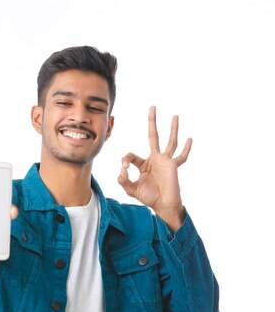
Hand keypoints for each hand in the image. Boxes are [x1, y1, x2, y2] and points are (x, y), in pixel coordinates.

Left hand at [118, 106, 191, 230]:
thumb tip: (121, 169)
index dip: (125, 160)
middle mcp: (155, 159)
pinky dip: (186, 149)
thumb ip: (123, 180)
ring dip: (173, 129)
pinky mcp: (173, 166)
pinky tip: (190, 139)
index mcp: (143, 164)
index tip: (124, 168)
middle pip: (153, 136)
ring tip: (175, 116)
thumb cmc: (149, 197)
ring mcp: (165, 161)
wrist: (163, 204)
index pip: (131, 155)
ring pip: (170, 142)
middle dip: (152, 122)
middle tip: (152, 107)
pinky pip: (182, 156)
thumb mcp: (132, 190)